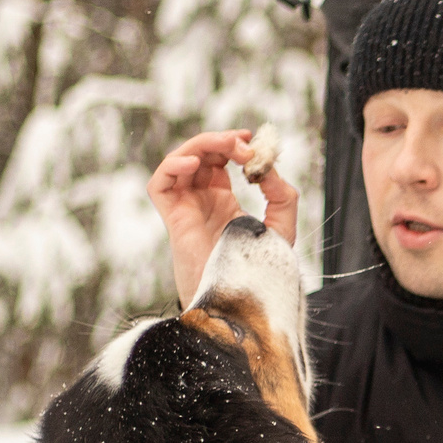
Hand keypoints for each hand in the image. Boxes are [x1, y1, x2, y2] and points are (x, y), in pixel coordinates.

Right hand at [148, 130, 298, 300]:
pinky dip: (172, 166)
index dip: (233, 144)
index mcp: (223, 200)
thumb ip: (282, 196)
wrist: (241, 302)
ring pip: (180, 161)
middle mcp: (202, 200)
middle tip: (245, 145)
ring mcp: (186, 207)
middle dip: (222, 141)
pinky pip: (160, 183)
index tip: (253, 140)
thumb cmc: (259, 272)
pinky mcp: (174, 218)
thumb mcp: (282, 228)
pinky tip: (194, 163)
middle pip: (201, 154)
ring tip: (228, 147)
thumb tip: (267, 169)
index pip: (221, 159)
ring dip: (201, 145)